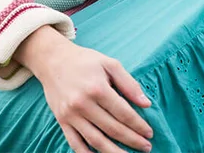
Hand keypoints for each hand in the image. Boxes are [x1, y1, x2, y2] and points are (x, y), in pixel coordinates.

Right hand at [34, 40, 153, 152]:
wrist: (53, 60)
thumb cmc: (85, 61)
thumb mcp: (110, 64)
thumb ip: (129, 83)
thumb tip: (146, 104)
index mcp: (97, 88)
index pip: (123, 113)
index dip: (138, 125)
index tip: (149, 133)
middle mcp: (83, 103)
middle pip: (112, 129)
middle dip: (132, 140)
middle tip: (146, 147)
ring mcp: (71, 115)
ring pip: (96, 141)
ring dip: (115, 152)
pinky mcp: (62, 121)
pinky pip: (75, 144)